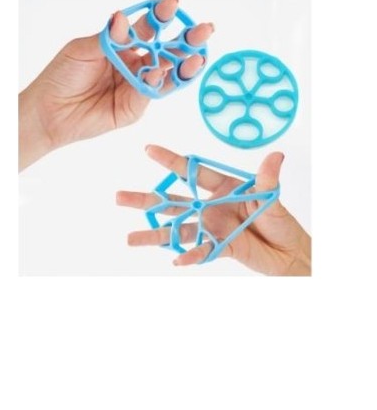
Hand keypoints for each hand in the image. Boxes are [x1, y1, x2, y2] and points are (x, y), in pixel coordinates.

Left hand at [19, 0, 213, 169]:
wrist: (48, 109)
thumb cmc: (61, 75)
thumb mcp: (83, 49)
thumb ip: (108, 37)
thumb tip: (122, 17)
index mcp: (124, 45)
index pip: (149, 28)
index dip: (162, 16)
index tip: (173, 4)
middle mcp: (135, 64)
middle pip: (167, 51)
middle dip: (187, 40)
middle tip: (204, 30)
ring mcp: (136, 86)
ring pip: (167, 74)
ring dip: (184, 65)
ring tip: (198, 56)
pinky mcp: (134, 107)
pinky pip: (149, 93)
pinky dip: (155, 82)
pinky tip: (159, 72)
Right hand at [116, 145, 310, 275]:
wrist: (289, 252)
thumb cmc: (280, 220)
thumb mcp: (273, 196)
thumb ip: (268, 178)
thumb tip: (276, 155)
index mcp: (222, 187)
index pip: (192, 172)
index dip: (171, 161)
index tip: (148, 150)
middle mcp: (211, 207)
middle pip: (173, 203)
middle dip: (146, 199)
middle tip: (119, 197)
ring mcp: (211, 228)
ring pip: (178, 230)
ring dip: (154, 234)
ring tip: (130, 238)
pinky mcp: (218, 248)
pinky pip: (200, 251)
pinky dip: (189, 255)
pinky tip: (176, 259)